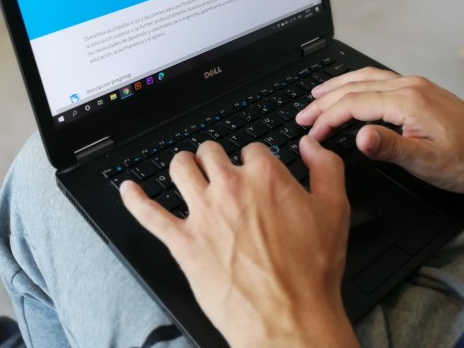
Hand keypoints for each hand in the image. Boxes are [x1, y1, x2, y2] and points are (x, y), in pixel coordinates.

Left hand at [120, 138, 358, 347]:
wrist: (288, 318)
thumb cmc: (311, 272)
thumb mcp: (335, 211)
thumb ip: (326, 168)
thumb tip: (310, 145)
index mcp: (265, 177)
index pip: (250, 148)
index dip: (254, 160)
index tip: (255, 172)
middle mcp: (230, 188)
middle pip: (210, 152)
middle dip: (215, 157)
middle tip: (219, 170)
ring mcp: (202, 214)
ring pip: (180, 169)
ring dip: (183, 166)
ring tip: (186, 170)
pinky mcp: (182, 242)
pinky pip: (148, 213)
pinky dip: (135, 198)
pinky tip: (129, 189)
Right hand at [296, 67, 463, 192]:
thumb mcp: (427, 162)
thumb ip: (389, 147)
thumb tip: (357, 135)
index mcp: (406, 101)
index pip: (353, 104)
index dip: (327, 119)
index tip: (311, 134)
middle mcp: (409, 86)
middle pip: (354, 87)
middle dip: (323, 100)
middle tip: (301, 116)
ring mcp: (415, 85)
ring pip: (365, 78)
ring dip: (337, 86)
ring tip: (315, 94)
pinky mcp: (421, 90)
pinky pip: (379, 79)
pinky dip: (356, 83)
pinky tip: (352, 90)